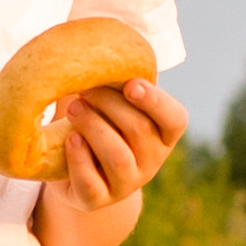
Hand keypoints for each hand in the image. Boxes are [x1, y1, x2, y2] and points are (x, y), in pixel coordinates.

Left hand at [37, 76, 187, 220]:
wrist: (73, 170)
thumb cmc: (97, 122)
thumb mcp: (110, 101)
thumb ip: (113, 79)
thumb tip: (91, 45)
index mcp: (163, 134)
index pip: (175, 119)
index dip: (155, 102)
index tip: (131, 84)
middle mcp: (151, 161)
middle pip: (138, 130)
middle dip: (109, 105)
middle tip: (85, 88)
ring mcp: (126, 184)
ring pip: (117, 156)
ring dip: (94, 127)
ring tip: (73, 109)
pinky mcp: (97, 200)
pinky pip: (91, 183)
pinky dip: (79, 159)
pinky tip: (70, 140)